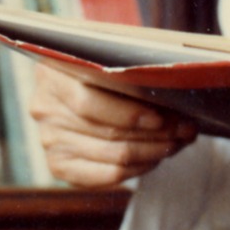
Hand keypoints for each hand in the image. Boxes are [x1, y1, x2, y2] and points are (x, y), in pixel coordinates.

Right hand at [29, 62, 197, 187]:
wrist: (78, 80)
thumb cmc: (101, 63)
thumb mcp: (108, 53)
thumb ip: (129, 65)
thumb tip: (172, 86)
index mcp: (51, 73)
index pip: (88, 103)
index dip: (128, 114)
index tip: (161, 117)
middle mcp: (44, 108)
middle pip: (106, 133)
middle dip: (154, 134)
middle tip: (185, 130)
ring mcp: (49, 139)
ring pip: (112, 156)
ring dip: (153, 151)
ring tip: (178, 141)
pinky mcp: (58, 165)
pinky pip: (105, 177)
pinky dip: (137, 168)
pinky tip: (155, 157)